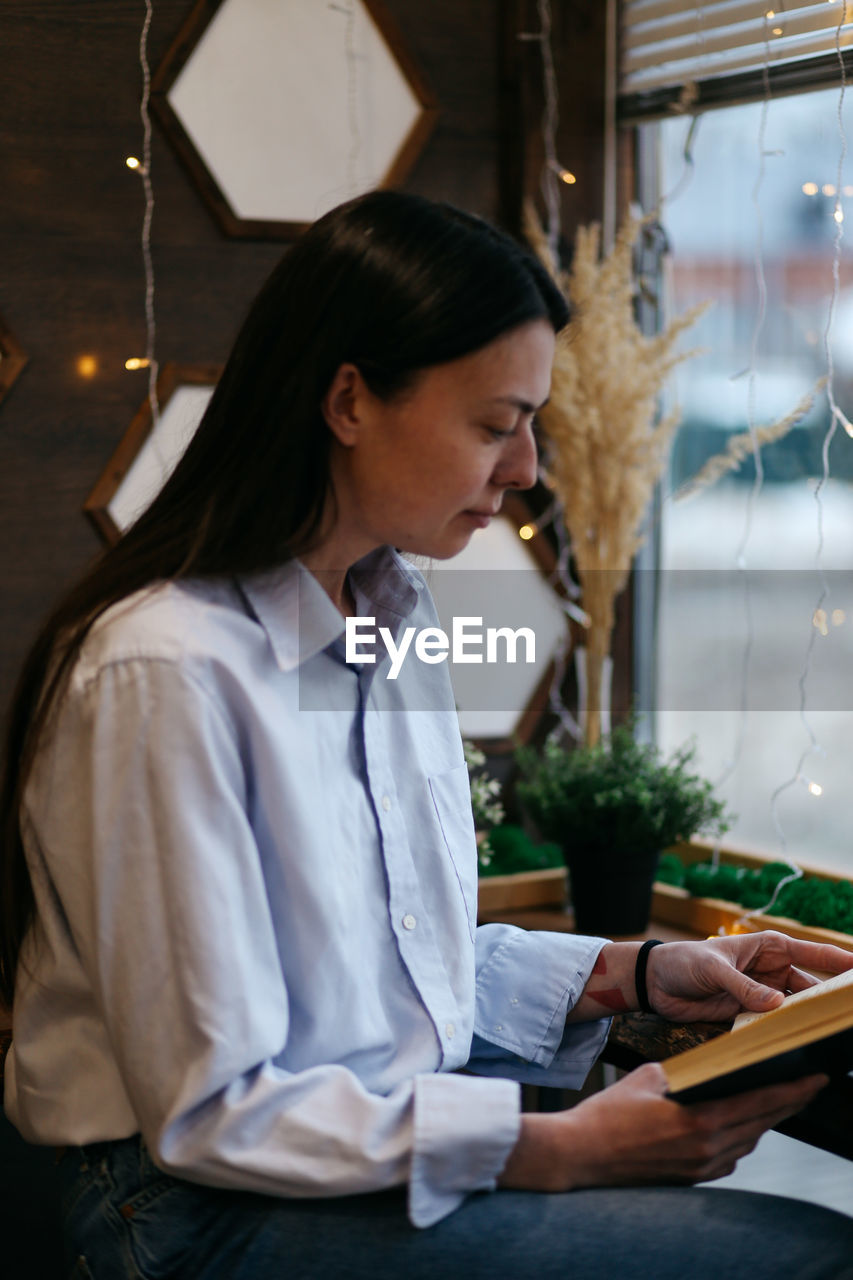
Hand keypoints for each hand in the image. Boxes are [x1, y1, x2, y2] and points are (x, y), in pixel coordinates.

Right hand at [498, 1062, 828, 1191]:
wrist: (580, 1155)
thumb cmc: (608, 1114)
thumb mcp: (648, 1077)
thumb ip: (683, 1073)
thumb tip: (704, 1067)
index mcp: (699, 1123)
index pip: (759, 1104)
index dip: (791, 1091)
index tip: (815, 1078)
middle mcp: (706, 1150)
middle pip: (761, 1125)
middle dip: (789, 1103)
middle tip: (811, 1086)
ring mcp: (699, 1169)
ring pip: (748, 1143)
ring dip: (766, 1121)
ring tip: (781, 1101)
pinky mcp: (689, 1178)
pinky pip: (729, 1157)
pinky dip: (742, 1138)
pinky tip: (743, 1126)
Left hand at [645, 931, 852, 1021]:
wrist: (655, 982)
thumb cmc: (683, 961)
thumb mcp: (713, 969)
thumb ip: (743, 987)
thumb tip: (777, 1004)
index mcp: (768, 947)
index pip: (814, 953)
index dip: (841, 961)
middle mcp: (771, 970)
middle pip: (811, 986)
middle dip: (830, 999)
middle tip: (847, 1016)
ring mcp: (762, 994)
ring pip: (797, 1009)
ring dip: (809, 1020)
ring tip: (830, 1033)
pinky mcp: (750, 1015)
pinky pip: (775, 1025)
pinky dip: (787, 1033)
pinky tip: (800, 1045)